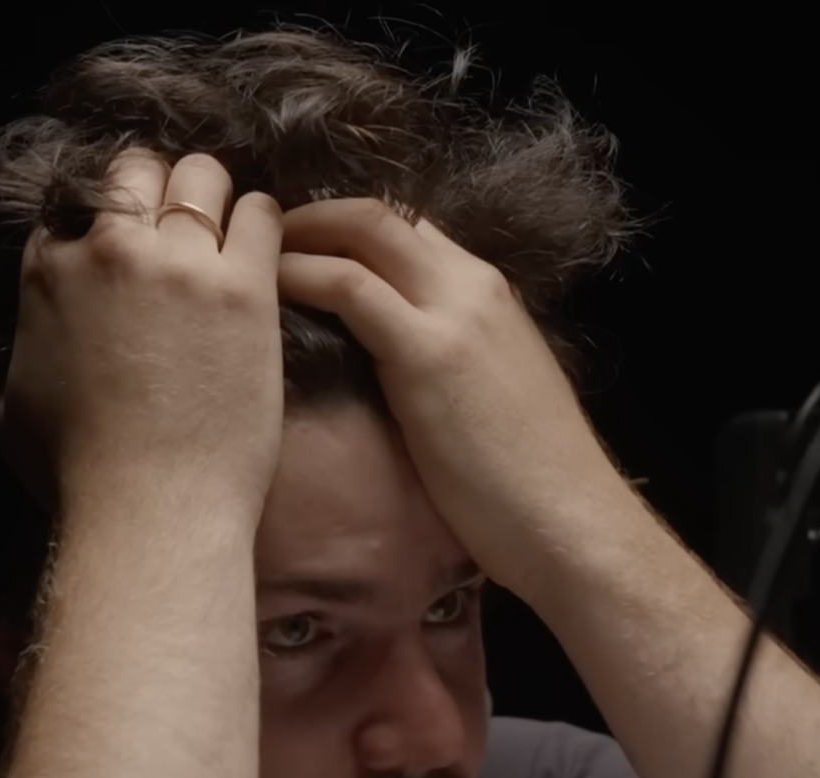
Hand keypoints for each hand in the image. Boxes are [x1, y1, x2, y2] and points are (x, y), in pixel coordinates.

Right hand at [0, 151, 285, 514]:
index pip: (76, 202)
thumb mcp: (12, 411)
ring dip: (215, 197)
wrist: (150, 507)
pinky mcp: (243, 287)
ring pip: (203, 177)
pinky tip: (265, 251)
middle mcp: (111, 252)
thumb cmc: (79, 475)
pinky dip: (263, 223)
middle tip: (184, 224)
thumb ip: (11, 366)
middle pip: (140, 170)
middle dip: (161, 188)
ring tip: (228, 230)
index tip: (131, 239)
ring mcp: (180, 264)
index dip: (108, 215)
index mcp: (50, 273)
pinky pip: (262, 213)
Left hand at [276, 199, 640, 596]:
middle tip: (262, 239)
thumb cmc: (527, 482)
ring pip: (365, 230)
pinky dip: (300, 275)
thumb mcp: (490, 395)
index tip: (304, 246)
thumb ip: (450, 361)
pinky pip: (349, 286)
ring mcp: (454, 312)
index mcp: (491, 295)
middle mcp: (475, 285)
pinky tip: (266, 291)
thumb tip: (398, 366)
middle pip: (383, 215)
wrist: (569, 520)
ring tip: (250, 257)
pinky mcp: (428, 352)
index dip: (353, 230)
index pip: (414, 231)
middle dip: (317, 215)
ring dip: (299, 234)